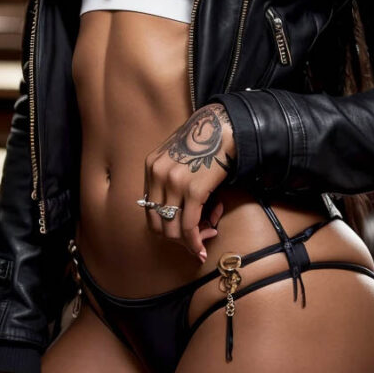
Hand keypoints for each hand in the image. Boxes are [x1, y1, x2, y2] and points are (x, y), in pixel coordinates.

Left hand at [143, 102, 234, 261]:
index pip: (149, 210)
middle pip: (157, 223)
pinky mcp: (194, 189)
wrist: (224, 125)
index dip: (165, 227)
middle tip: (194, 239)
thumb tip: (174, 211)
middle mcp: (158, 174)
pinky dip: (195, 241)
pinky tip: (202, 247)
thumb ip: (169, 178)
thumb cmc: (205, 140)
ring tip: (205, 236)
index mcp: (151, 166)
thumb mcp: (176, 155)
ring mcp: (174, 183)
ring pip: (173, 229)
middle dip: (176, 239)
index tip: (180, 234)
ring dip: (188, 241)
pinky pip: (190, 226)